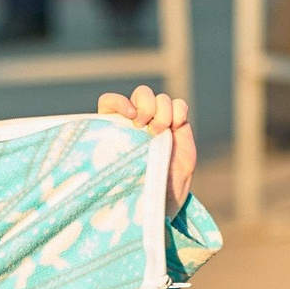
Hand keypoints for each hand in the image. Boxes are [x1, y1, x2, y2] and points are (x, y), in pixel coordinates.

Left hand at [97, 85, 195, 215]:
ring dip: (161, 112)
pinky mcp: (178, 123)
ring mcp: (159, 120)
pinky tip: (175, 128)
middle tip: (143, 127)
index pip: (110, 101)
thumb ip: (115, 151)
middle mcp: (138, 120)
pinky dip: (178, 112)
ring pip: (161, 98)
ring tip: (159, 133)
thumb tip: (112, 141)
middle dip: (144, 106)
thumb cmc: (137, 186)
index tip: (129, 117)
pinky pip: (179, 104)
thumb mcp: (119, 169)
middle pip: (141, 93)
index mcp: (116, 127)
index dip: (119, 102)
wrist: (166, 195)